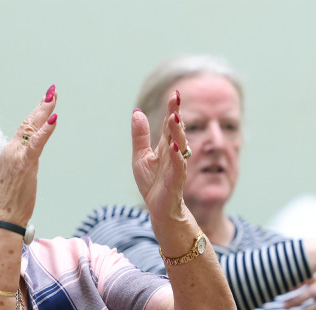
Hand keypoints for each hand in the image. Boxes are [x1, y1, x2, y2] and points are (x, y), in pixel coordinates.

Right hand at [0, 85, 58, 224]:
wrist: (5, 216)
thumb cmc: (12, 200)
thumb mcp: (19, 175)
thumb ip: (24, 162)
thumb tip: (31, 156)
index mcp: (10, 152)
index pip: (25, 128)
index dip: (36, 113)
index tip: (47, 100)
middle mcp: (11, 150)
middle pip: (28, 123)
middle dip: (41, 106)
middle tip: (52, 91)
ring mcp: (17, 157)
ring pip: (31, 129)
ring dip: (43, 111)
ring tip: (53, 98)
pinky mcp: (24, 165)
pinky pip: (36, 144)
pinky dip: (45, 131)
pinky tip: (53, 119)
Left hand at [131, 91, 188, 221]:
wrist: (159, 209)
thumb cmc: (152, 183)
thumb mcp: (140, 156)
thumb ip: (140, 136)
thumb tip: (136, 112)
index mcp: (165, 146)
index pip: (169, 124)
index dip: (172, 109)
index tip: (174, 93)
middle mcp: (173, 153)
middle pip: (175, 131)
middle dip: (176, 114)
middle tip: (176, 98)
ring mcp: (175, 166)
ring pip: (178, 145)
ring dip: (177, 131)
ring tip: (175, 117)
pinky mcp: (175, 180)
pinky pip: (177, 166)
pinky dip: (176, 156)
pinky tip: (175, 146)